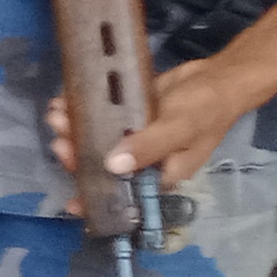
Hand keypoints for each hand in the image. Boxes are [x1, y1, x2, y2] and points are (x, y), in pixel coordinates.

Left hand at [49, 55, 260, 195]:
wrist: (219, 76)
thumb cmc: (207, 107)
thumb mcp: (180, 128)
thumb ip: (149, 147)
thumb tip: (112, 166)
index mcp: (159, 175)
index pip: (124, 194)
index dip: (97, 198)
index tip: (70, 200)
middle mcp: (142, 162)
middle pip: (101, 168)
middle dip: (77, 157)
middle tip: (60, 140)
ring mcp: (133, 139)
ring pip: (96, 143)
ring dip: (73, 133)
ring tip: (57, 115)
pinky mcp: (126, 117)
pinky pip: (98, 121)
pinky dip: (80, 114)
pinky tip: (63, 102)